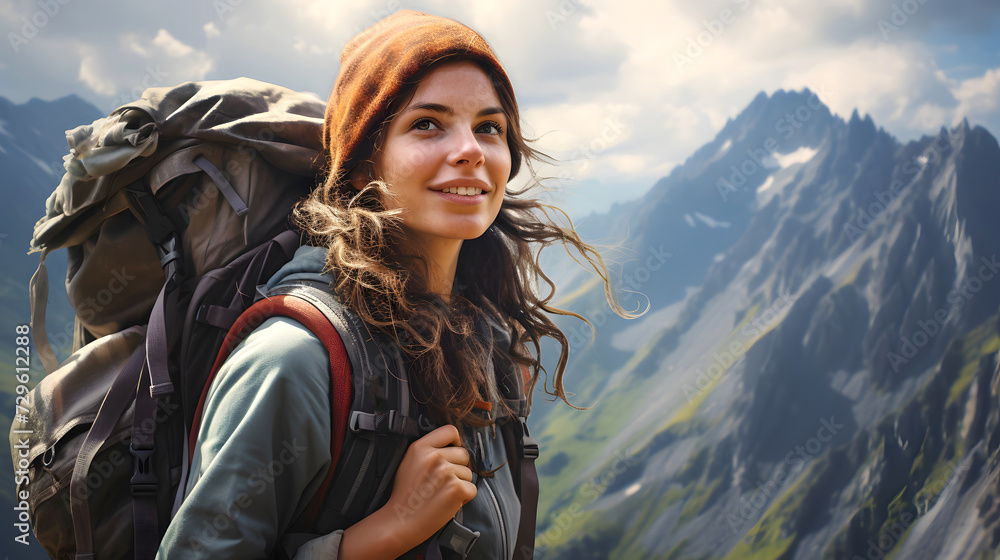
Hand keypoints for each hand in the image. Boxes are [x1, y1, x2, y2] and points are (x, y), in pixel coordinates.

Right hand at [339, 425, 476, 559]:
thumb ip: (429, 450)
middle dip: (459, 468)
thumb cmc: (405, 495)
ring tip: (442, 494)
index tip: (452, 454)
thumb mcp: (409, 462)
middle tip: (443, 482)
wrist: (400, 521)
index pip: (450, 430)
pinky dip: (464, 498)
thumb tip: (454, 445)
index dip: (456, 442)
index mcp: (420, 447)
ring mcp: (446, 472)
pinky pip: (472, 489)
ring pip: (469, 473)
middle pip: (464, 454)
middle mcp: (434, 457)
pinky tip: (447, 502)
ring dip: (460, 484)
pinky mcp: (456, 489)